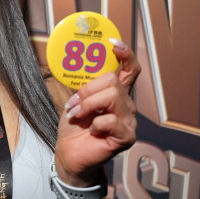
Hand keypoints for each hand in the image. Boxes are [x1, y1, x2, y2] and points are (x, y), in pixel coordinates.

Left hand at [54, 40, 139, 184]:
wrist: (69, 152)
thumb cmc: (74, 127)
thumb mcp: (76, 100)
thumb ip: (84, 84)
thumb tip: (79, 62)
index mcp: (116, 93)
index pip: (130, 69)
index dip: (125, 55)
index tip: (113, 45)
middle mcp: (127, 104)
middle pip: (113, 82)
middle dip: (88, 91)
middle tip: (74, 104)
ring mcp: (129, 121)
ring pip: (112, 97)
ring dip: (88, 106)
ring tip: (77, 116)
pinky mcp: (127, 137)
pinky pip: (112, 120)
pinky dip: (96, 124)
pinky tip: (92, 131)